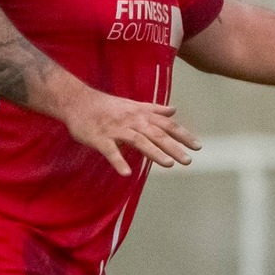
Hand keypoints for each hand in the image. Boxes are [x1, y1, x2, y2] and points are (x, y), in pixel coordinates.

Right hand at [60, 87, 198, 175]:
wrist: (77, 101)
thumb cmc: (108, 106)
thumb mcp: (134, 105)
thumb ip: (154, 109)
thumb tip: (174, 110)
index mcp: (142, 114)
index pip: (167, 125)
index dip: (183, 135)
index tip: (197, 147)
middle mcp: (132, 121)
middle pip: (157, 134)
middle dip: (173, 147)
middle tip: (188, 161)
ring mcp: (116, 129)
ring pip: (138, 141)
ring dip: (154, 153)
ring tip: (168, 165)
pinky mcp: (99, 138)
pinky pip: (110, 151)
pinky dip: (118, 161)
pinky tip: (127, 173)